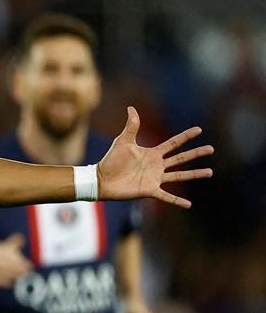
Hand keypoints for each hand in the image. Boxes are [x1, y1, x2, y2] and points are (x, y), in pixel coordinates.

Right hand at [0, 233, 32, 288]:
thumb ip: (9, 246)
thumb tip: (21, 238)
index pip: (8, 251)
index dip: (19, 258)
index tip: (29, 265)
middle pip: (5, 260)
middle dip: (18, 267)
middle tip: (27, 274)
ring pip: (0, 269)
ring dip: (11, 274)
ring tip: (20, 280)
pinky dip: (2, 281)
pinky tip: (9, 284)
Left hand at [97, 107, 212, 206]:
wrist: (101, 179)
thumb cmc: (111, 160)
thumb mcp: (123, 141)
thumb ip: (131, 126)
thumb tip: (131, 107)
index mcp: (152, 153)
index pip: (173, 143)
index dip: (185, 137)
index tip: (199, 130)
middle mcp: (157, 166)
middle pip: (181, 158)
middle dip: (196, 153)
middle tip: (211, 149)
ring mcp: (155, 178)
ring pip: (180, 175)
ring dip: (195, 174)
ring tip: (210, 172)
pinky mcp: (150, 190)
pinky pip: (167, 196)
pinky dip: (177, 201)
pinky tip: (189, 205)